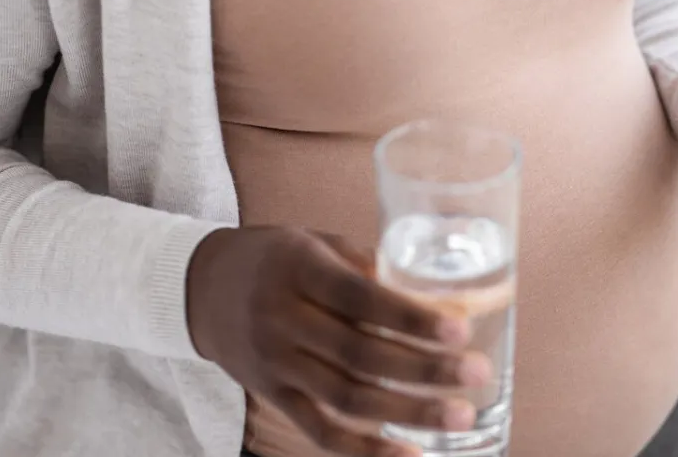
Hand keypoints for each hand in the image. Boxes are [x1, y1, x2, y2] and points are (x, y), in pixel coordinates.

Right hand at [186, 227, 491, 456]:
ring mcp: (275, 364)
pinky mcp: (272, 396)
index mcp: (299, 270)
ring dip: (409, 412)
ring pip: (347, 397)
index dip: (411, 317)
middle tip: (477, 374)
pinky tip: (410, 454)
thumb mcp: (316, 242)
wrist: (200, 287)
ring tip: (460, 416)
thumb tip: (436, 291)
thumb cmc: (277, 258)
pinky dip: (365, 448)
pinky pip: (320, 430)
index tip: (460, 329)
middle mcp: (282, 320)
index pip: (361, 299)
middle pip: (360, 354)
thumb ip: (369, 265)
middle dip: (425, 369)